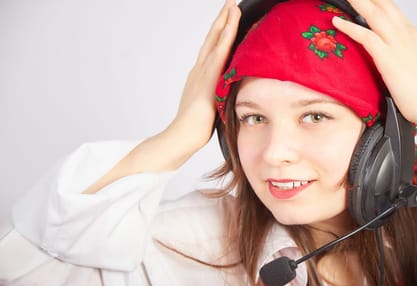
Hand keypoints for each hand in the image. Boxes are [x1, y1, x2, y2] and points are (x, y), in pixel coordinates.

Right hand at [167, 0, 240, 151]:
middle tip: (230, 3)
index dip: (221, 32)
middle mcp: (199, 71)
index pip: (213, 49)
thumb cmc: (196, 128)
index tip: (230, 17)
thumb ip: (218, 96)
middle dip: (222, 20)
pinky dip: (225, 40)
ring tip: (232, 6)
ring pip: (215, 43)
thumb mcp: (211, 106)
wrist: (181, 138)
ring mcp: (201, 75)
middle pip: (212, 40)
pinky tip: (231, 28)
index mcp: (201, 77)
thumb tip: (229, 96)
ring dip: (224, 23)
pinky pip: (218, 57)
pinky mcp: (205, 82)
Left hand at [332, 0, 416, 125]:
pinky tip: (336, 21)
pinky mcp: (388, 57)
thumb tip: (391, 57)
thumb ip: (402, 55)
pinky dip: (349, 27)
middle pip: (382, 4)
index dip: (377, 0)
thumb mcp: (415, 65)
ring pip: (373, 13)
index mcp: (411, 34)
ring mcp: (397, 43)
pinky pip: (365, 36)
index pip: (390, 8)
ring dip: (357, 1)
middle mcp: (405, 33)